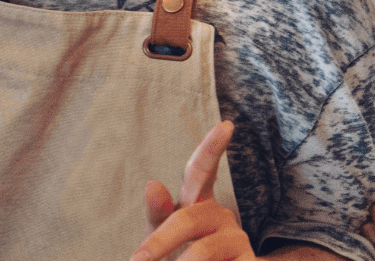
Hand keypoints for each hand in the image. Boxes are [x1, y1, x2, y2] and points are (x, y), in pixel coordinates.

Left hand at [133, 120, 255, 260]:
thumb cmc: (175, 255)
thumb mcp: (159, 234)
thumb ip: (156, 212)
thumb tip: (153, 183)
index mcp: (197, 201)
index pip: (202, 170)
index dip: (212, 148)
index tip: (226, 125)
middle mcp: (220, 214)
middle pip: (188, 218)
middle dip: (160, 241)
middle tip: (137, 260)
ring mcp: (237, 238)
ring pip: (203, 249)